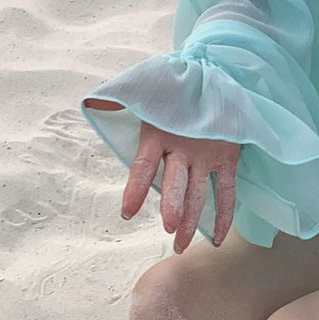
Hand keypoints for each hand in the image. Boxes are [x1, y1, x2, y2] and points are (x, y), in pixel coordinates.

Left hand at [83, 100, 239, 253]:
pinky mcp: (226, 157)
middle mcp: (183, 146)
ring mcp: (207, 154)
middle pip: (176, 182)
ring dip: (191, 220)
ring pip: (199, 191)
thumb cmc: (171, 94)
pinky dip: (224, 214)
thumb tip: (92, 103)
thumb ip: (119, 103)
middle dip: (172, 205)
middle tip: (168, 227)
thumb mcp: (145, 97)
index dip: (135, 188)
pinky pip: (226, 190)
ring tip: (179, 244)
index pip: (143, 164)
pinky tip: (215, 238)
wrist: (212, 75)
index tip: (127, 212)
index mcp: (157, 133)